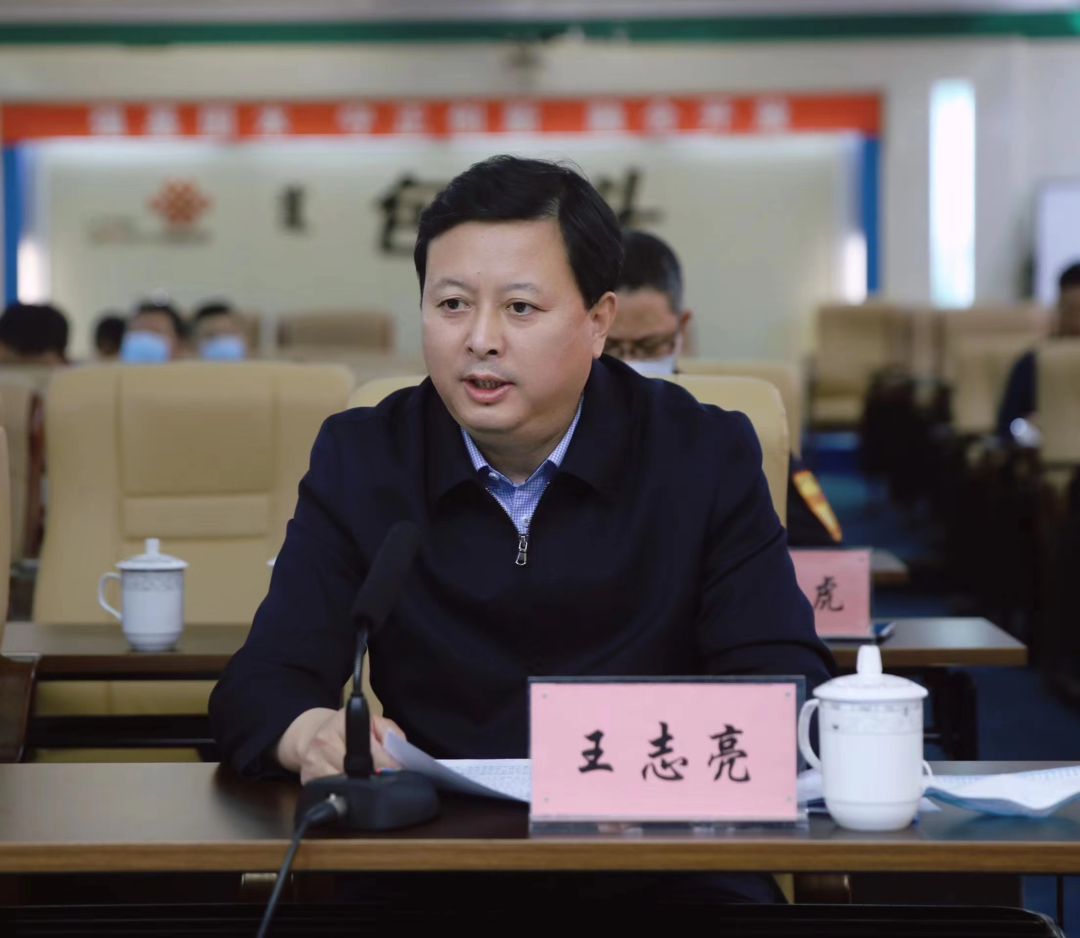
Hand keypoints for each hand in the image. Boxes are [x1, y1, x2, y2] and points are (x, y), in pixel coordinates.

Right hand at [278, 706, 404, 784]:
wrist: (313, 733)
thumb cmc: (348, 729)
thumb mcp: (372, 721)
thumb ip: (391, 733)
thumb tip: (402, 755)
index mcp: (344, 723)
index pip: (373, 751)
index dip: (390, 765)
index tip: (401, 773)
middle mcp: (325, 742)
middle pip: (359, 772)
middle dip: (376, 780)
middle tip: (387, 784)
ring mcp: (313, 762)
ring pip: (346, 787)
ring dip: (361, 791)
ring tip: (371, 789)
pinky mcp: (307, 780)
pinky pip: (332, 794)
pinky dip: (345, 796)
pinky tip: (352, 793)